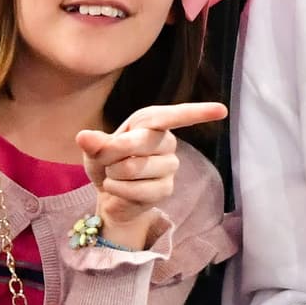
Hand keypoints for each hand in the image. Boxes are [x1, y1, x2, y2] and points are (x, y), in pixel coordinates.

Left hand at [75, 101, 227, 248]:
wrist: (109, 194)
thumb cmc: (106, 163)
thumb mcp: (94, 150)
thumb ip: (94, 142)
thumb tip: (84, 136)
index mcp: (151, 122)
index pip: (175, 116)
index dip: (197, 113)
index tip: (221, 110)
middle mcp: (166, 141)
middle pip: (137, 143)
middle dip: (110, 154)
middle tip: (106, 161)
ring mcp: (170, 166)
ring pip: (133, 168)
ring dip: (114, 174)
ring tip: (115, 176)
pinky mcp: (166, 189)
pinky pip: (136, 190)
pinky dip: (118, 191)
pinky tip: (120, 191)